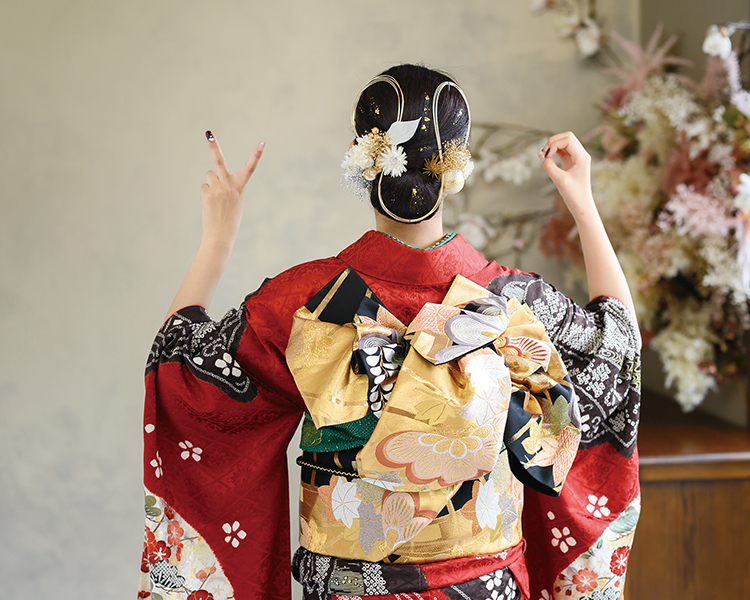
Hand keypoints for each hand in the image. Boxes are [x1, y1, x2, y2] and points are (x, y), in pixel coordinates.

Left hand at [200, 131, 264, 248]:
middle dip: (213, 145)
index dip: (257, 154)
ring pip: (209, 176)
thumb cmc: (230, 219)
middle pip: (219, 161)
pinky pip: (204, 187)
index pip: (251, 168)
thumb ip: (228, 186)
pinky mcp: (207, 194)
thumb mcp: (235, 201)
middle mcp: (229, 185)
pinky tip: (211, 205)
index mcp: (240, 187)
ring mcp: (218, 189)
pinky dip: (206, 194)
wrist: (221, 235)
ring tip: (216, 199)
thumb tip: (213, 176)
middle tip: (208, 133)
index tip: (263, 142)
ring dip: (211, 184)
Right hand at [539, 131, 592, 218]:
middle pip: (567, 136)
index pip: (568, 139)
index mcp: (582, 157)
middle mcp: (581, 155)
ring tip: (544, 156)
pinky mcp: (571, 162)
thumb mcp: (561, 182)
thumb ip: (550, 168)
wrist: (581, 205)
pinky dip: (553, 151)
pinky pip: (562, 150)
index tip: (546, 156)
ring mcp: (576, 158)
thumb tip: (543, 158)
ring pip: (564, 142)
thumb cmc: (574, 195)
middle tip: (544, 154)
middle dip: (553, 141)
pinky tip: (546, 158)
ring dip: (553, 145)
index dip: (554, 144)